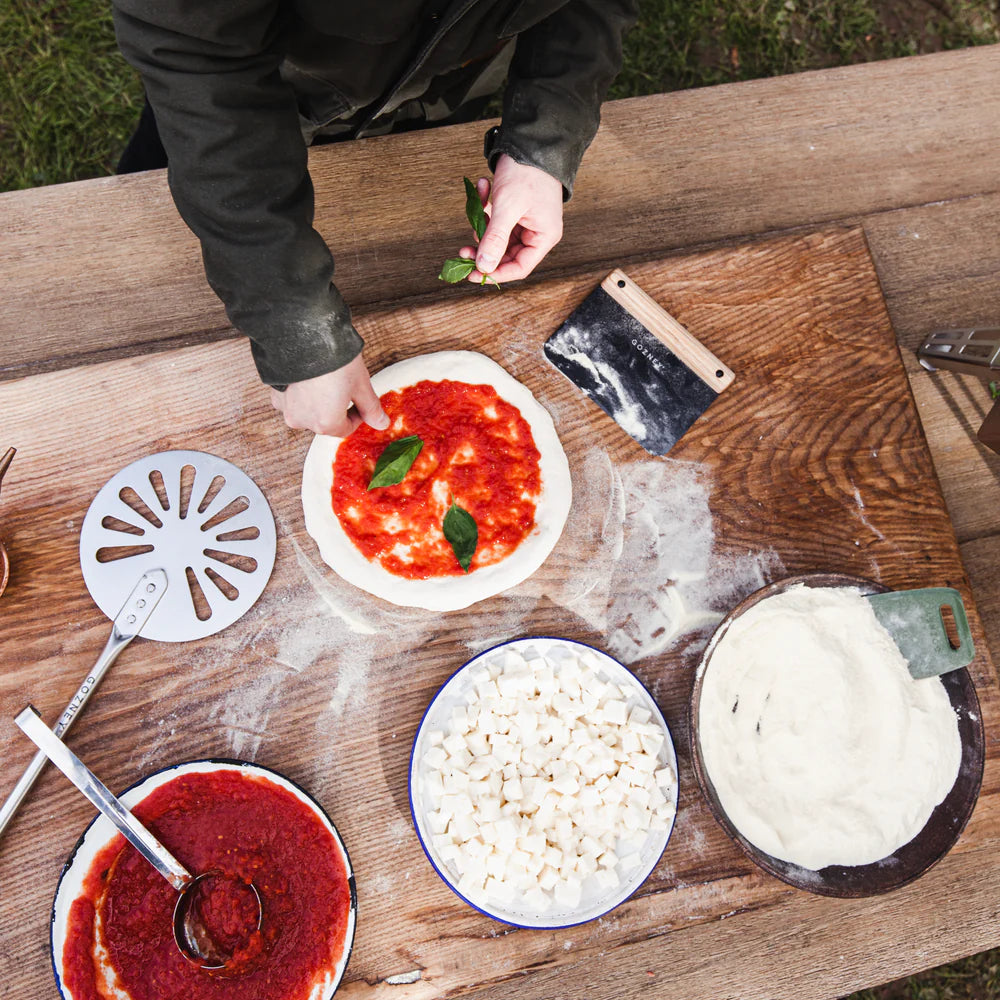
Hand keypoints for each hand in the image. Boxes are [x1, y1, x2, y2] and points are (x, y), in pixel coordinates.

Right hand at [270, 354, 389, 436]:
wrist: (305, 334)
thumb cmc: (335, 360)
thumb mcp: (360, 385)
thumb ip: (370, 408)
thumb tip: (381, 423)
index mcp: (326, 423)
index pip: (344, 429)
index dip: (356, 416)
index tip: (359, 402)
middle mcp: (303, 420)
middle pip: (324, 421)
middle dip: (336, 408)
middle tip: (344, 386)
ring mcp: (286, 408)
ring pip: (307, 411)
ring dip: (317, 401)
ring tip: (326, 379)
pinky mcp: (275, 393)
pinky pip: (291, 399)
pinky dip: (300, 392)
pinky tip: (308, 376)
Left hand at [459, 154, 562, 283]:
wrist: (531, 139)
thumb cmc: (527, 172)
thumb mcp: (508, 207)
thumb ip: (495, 239)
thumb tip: (483, 267)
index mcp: (543, 237)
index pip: (519, 268)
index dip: (495, 273)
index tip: (472, 273)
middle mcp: (536, 233)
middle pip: (505, 254)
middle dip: (483, 248)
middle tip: (463, 249)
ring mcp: (525, 221)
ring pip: (497, 236)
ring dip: (482, 223)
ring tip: (478, 203)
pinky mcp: (515, 209)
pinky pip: (495, 219)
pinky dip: (485, 206)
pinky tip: (482, 187)